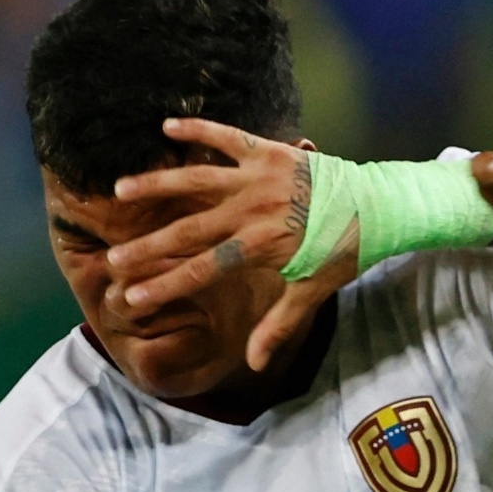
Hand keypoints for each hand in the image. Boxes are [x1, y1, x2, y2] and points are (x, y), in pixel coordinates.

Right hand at [107, 126, 354, 374]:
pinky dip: (198, 129)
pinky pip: (226, 135)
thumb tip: (254, 364)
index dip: (165, 286)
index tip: (134, 297)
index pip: (202, 272)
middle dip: (148, 248)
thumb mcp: (313, 293)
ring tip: (120, 189)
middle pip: (189, 232)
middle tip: (113, 261)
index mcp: (260, 248)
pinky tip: (165, 126)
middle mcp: (252, 211)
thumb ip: (279, 325)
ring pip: (196, 180)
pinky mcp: (268, 150)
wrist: (379, 207)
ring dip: (157, 185)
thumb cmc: (343, 253)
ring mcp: (258, 177)